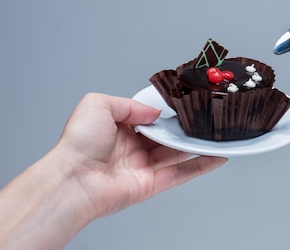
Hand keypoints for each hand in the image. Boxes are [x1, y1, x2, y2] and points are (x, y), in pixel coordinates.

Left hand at [53, 93, 226, 218]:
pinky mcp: (150, 184)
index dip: (166, 113)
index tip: (184, 105)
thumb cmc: (78, 144)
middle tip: (203, 119)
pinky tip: (215, 157)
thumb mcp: (99, 104)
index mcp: (118, 129)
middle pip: (166, 136)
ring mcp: (141, 167)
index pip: (149, 118)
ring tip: (215, 135)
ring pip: (177, 154)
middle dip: (184, 128)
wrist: (74, 179)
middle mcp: (131, 148)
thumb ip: (131, 104)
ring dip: (196, 146)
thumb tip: (155, 112)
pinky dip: (200, 167)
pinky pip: (180, 174)